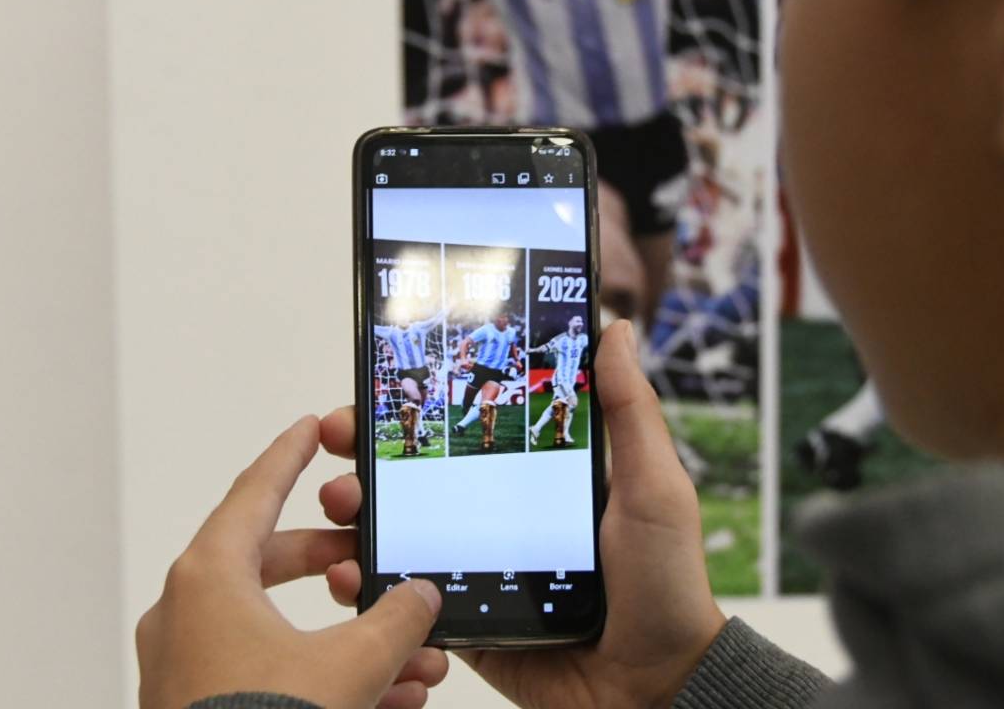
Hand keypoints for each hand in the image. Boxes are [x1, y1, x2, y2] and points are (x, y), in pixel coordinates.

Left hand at [136, 417, 450, 708]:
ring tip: (409, 662)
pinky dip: (322, 676)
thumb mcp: (354, 664)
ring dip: (347, 639)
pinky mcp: (198, 706)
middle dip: (337, 566)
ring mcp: (186, 664)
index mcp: (209, 576)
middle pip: (270, 561)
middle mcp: (186, 612)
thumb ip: (396, 618)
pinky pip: (268, 673)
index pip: (256, 491)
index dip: (291, 457)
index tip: (309, 431)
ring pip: (279, 629)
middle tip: (371, 559)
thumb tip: (419, 596)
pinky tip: (386, 701)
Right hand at [316, 321, 726, 707]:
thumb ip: (628, 411)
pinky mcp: (464, 624)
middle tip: (340, 449)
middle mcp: (496, 517)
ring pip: (396, 536)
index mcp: (534, 479)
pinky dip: (369, 588)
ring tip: (338, 513)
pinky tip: (350, 576)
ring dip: (353, 521)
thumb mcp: (652, 486)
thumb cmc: (665, 585)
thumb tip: (616, 329)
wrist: (656, 686)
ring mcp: (475, 571)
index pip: (462, 430)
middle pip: (413, 478)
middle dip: (363, 460)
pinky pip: (405, 604)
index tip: (371, 391)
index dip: (411, 409)